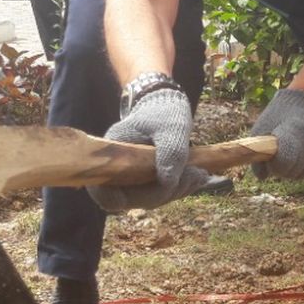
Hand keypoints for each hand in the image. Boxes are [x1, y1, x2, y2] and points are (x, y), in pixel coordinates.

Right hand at [89, 88, 208, 212]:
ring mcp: (130, 176)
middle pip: (130, 199)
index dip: (118, 199)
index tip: (149, 191)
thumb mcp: (171, 127)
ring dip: (175, 191)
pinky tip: (197, 177)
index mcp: (112, 154)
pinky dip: (178, 188)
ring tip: (201, 175)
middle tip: (195, 176)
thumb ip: (170, 152)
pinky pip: (158, 192)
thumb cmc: (164, 111)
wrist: (166, 104)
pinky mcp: (145, 179)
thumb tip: (167, 183)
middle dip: (164, 192)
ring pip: (147, 198)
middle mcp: (117, 169)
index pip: (102, 191)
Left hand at [249, 88, 303, 179]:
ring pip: (302, 174)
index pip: (284, 164)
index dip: (274, 166)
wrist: (297, 103)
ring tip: (285, 155)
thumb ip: (258, 155)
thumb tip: (263, 177)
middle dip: (281, 169)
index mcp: (292, 133)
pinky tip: (295, 156)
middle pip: (292, 172)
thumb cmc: (274, 118)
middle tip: (275, 158)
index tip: (269, 160)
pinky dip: (300, 168)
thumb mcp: (260, 131)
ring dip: (291, 171)